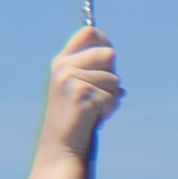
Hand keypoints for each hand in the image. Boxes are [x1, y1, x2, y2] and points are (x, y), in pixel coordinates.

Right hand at [38, 26, 122, 159]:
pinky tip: (93, 118)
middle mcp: (63, 66)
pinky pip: (113, 96)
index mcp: (62, 62)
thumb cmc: (79, 117)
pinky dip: (109, 109)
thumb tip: (113, 53)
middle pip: (109, 54)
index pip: (88, 32)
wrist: (63, 146)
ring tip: (93, 110)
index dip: (105, 40)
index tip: (110, 57)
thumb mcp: (83, 88)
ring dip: (112, 98)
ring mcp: (69, 79)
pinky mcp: (80, 93)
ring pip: (115, 78)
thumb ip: (95, 70)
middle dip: (113, 76)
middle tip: (98, 95)